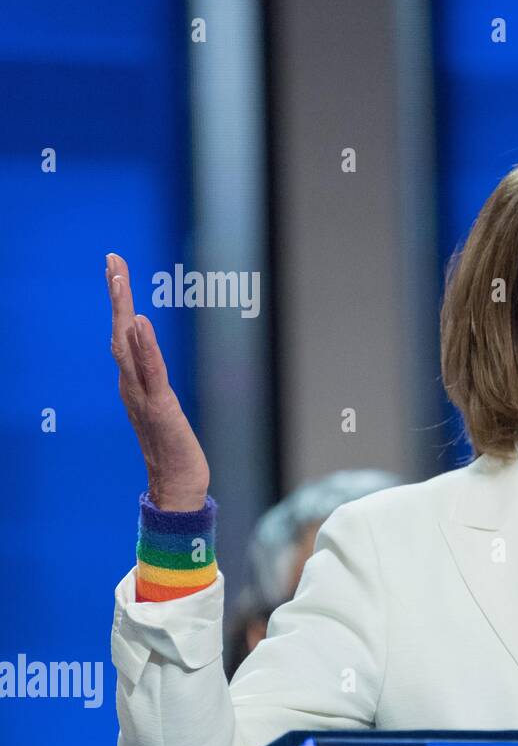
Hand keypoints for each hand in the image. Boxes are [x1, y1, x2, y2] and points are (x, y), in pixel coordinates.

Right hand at [107, 253, 210, 510]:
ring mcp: (143, 396)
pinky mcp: (160, 407)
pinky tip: (140, 323)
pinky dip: (144, 346)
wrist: (176, 484)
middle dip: (117, 294)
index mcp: (134, 382)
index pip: (124, 334)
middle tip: (113, 261)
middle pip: (120, 332)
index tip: (115, 268)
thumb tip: (148, 364)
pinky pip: (151, 371)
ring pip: (129, 346)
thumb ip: (153, 384)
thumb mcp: (162, 408)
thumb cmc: (172, 449)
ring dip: (124, 310)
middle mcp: (131, 385)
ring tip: (119, 278)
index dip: (119, 301)